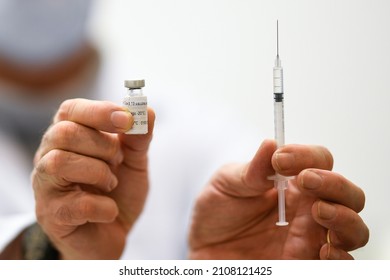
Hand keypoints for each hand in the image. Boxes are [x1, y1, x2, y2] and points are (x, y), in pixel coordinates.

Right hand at [31, 98, 154, 258]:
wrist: (112, 235)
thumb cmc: (118, 193)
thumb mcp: (134, 162)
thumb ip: (138, 138)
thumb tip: (147, 111)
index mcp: (69, 137)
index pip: (71, 110)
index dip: (100, 111)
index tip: (127, 119)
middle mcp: (50, 156)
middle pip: (64, 133)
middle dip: (103, 146)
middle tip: (118, 161)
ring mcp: (45, 186)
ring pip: (60, 163)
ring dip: (99, 173)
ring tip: (111, 185)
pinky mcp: (51, 215)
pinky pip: (76, 204)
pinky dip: (104, 207)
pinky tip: (109, 209)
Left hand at [189, 140, 368, 258]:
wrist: (204, 248)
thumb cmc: (216, 213)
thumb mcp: (227, 184)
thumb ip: (251, 169)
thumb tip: (271, 144)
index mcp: (291, 183)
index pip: (319, 161)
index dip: (308, 156)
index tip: (282, 159)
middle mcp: (307, 209)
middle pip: (347, 193)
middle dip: (334, 184)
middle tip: (306, 181)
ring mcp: (309, 237)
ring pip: (353, 228)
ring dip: (344, 218)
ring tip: (319, 212)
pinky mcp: (303, 263)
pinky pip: (340, 263)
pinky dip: (340, 257)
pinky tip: (323, 250)